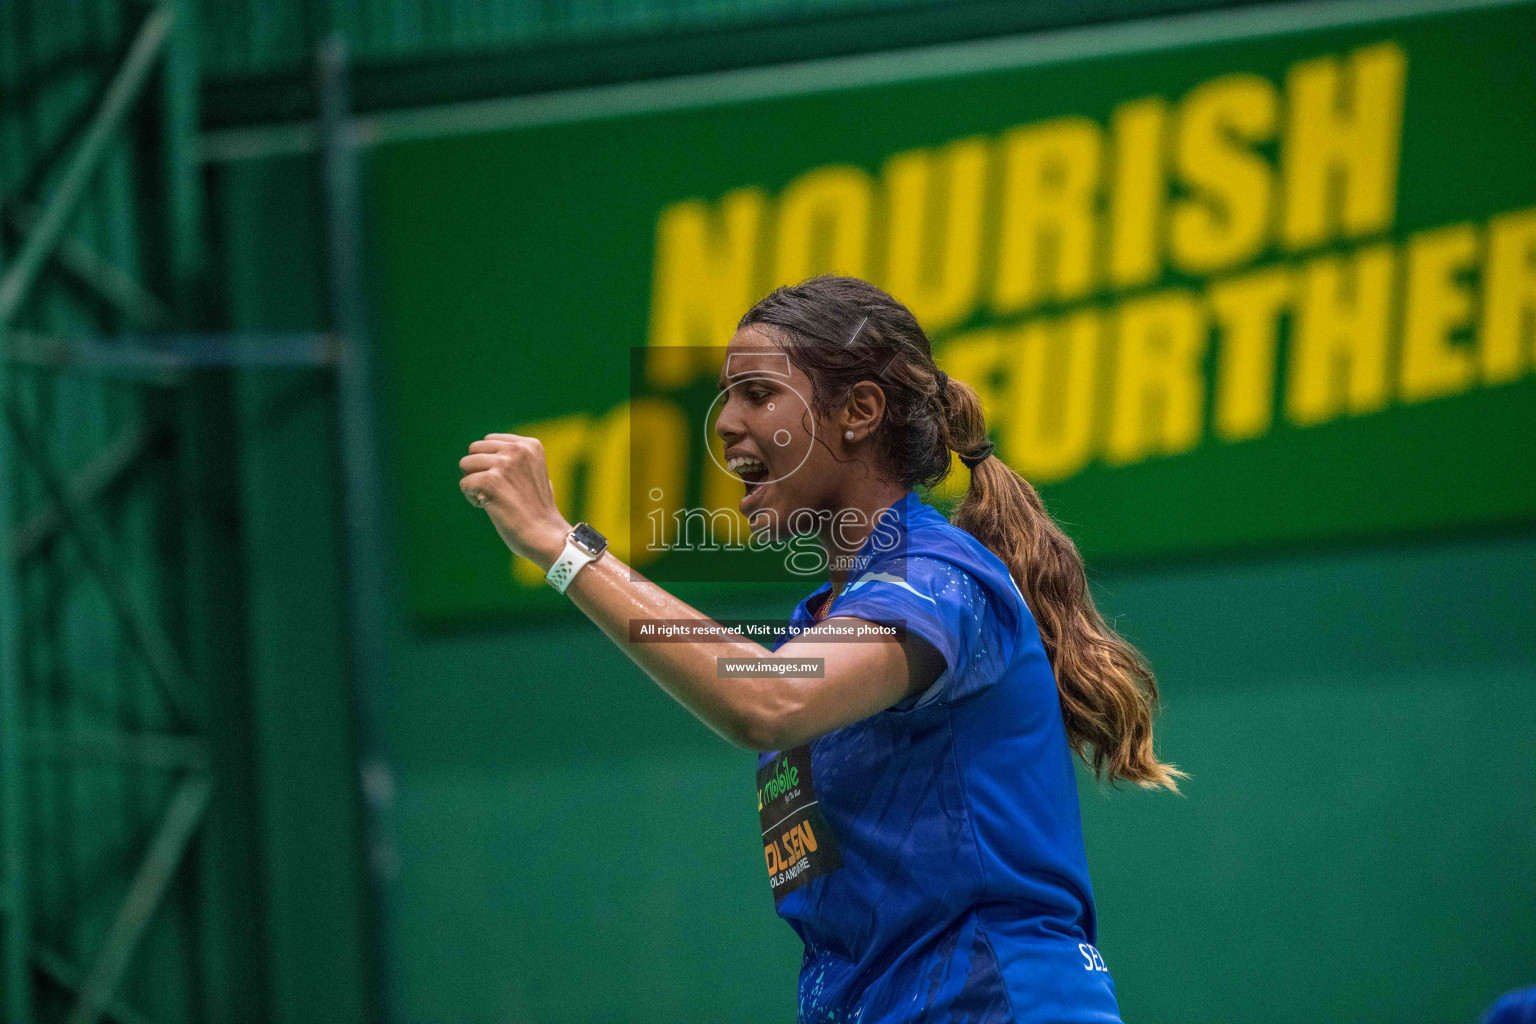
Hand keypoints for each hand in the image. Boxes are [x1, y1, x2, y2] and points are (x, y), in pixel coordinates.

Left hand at [458, 433, 572, 568]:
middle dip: (478, 470)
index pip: (488, 441)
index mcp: (530, 445)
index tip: (506, 481)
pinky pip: (464, 484)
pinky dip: (471, 498)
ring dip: (474, 483)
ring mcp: (504, 464)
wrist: (545, 535)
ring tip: (493, 498)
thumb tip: (490, 453)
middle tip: (497, 490)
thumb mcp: (533, 473)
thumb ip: (516, 459)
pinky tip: (489, 507)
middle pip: (474, 450)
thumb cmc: (538, 510)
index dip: (490, 462)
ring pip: (465, 464)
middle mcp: (517, 450)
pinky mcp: (491, 481)